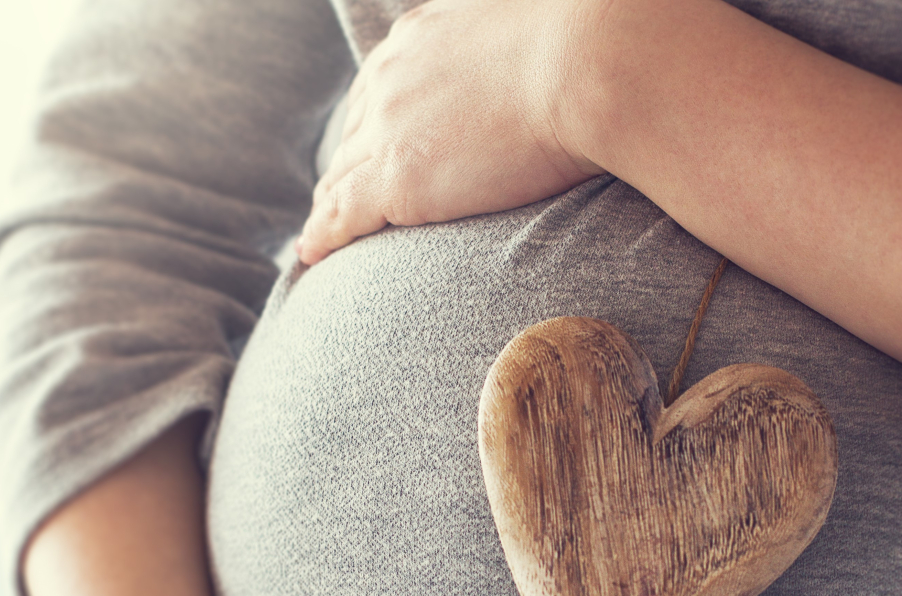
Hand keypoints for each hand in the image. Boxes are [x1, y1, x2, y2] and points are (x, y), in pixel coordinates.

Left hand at [297, 0, 606, 263]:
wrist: (590, 65)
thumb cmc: (586, 50)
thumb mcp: (529, 37)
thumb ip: (505, 59)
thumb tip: (528, 76)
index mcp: (419, 41)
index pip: (379, 92)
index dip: (370, 128)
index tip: (369, 149)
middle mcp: (391, 80)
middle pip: (353, 136)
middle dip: (345, 169)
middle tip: (336, 201)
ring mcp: (388, 130)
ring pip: (341, 177)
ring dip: (328, 207)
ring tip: (320, 234)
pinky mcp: (397, 179)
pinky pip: (341, 214)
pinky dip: (323, 235)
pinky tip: (311, 253)